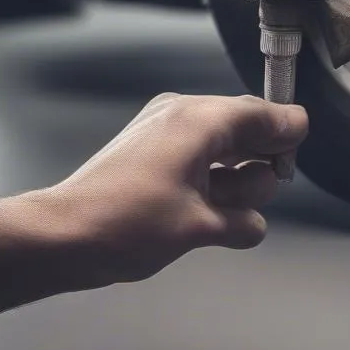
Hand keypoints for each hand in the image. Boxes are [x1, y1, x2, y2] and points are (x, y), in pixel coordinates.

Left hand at [0, 93, 308, 314]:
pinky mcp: (153, 152)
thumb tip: (268, 198)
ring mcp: (166, 132)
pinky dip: (209, 185)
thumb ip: (248, 209)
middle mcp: (184, 116)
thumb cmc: (124, 225)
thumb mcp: (202, 224)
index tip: (286, 170)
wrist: (62, 236)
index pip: (266, 113)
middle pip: (251, 130)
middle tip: (236, 205)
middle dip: (256, 169)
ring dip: (232, 185)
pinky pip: (202, 159)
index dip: (285, 142)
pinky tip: (198, 217)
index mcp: (200, 120)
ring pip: (228, 148)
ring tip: (208, 218)